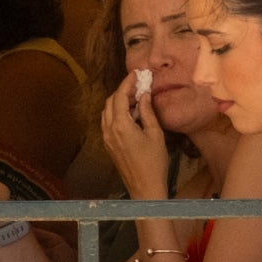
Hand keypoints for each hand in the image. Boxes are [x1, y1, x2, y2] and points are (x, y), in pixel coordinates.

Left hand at [99, 75, 171, 201]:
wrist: (145, 188)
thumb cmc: (154, 162)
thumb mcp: (155, 134)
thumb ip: (147, 112)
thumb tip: (144, 94)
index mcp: (120, 125)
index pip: (120, 96)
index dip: (127, 82)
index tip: (136, 73)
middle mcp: (109, 129)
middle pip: (111, 101)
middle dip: (122, 90)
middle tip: (138, 84)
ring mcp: (106, 138)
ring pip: (107, 111)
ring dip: (118, 101)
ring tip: (135, 97)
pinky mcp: (108, 144)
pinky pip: (108, 121)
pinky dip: (116, 112)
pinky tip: (130, 113)